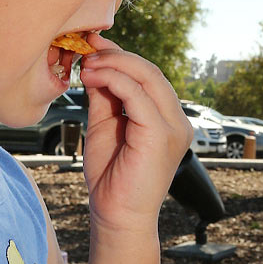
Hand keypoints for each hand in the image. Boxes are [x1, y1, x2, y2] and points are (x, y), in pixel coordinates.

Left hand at [79, 39, 193, 234]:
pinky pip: (138, 95)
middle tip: (86, 49)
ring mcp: (173, 128)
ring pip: (147, 77)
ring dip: (113, 64)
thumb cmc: (110, 178)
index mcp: (167, 119)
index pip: (148, 77)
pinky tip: (92, 78)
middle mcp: (177, 121)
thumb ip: (104, 97)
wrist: (116, 217)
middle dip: (116, 55)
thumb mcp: (105, 127)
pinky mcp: (161, 135)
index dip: (121, 56)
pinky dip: (114, 80)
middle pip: (150, 71)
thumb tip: (93, 66)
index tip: (93, 46)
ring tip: (85, 64)